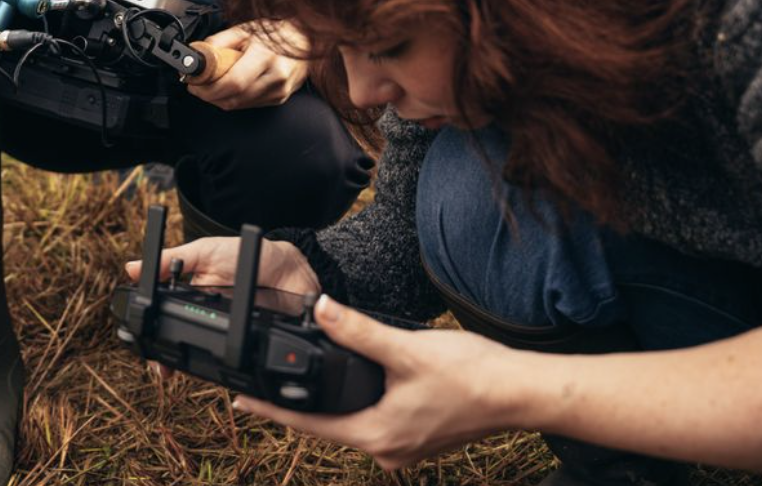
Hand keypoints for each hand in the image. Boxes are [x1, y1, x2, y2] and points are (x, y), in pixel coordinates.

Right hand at [125, 236, 322, 379]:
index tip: (143, 348)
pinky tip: (222, 370)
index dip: (152, 338)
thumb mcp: (205, 253)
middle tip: (161, 368)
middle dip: (168, 360)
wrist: (291, 266)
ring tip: (181, 370)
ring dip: (192, 368)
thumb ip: (172, 259)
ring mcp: (227, 336)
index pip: (164, 321)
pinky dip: (228, 370)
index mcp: (191, 298)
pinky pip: (235, 365)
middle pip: (180, 347)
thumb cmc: (246, 254)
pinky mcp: (249, 347)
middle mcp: (206, 320)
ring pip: (203, 361)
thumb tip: (132, 267)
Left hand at [184, 20, 309, 110]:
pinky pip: (249, 105)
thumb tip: (199, 53)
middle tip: (198, 86)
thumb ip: (220, 41)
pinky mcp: (280, 98)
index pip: (232, 83)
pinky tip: (233, 86)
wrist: (306, 39)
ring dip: (220, 99)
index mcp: (265, 55)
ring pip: (239, 105)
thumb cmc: (276, 32)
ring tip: (213, 84)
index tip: (194, 84)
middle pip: (233, 99)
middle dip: (209, 95)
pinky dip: (235, 99)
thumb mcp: (246, 29)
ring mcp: (280, 90)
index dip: (208, 88)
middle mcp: (275, 75)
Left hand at [233, 296, 521, 470]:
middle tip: (263, 390)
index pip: (308, 423)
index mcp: (376, 435)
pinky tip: (355, 386)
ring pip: (353, 424)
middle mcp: (386, 450)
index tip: (241, 402)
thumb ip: (358, 331)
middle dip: (298, 406)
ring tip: (302, 385)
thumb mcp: (405, 348)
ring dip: (331, 404)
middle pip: (328, 426)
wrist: (520, 393)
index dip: (272, 410)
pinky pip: (375, 422)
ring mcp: (404, 447)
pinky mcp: (419, 437)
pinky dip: (359, 404)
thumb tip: (320, 310)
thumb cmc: (472, 376)